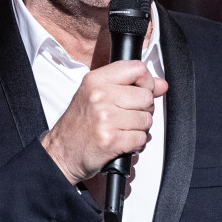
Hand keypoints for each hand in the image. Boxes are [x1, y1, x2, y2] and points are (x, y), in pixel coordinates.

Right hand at [41, 59, 167, 184]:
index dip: (146, 82)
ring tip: (121, 130)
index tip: (141, 91)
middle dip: (143, 110)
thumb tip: (160, 84)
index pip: (137, 69)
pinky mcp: (112, 140)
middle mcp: (100, 96)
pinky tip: (122, 141)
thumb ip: (129, 86)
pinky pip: (141, 138)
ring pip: (147, 119)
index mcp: (95, 81)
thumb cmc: (78, 126)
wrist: (61, 153)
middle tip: (126, 116)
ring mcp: (106, 118)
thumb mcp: (96, 96)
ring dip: (139, 129)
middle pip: (146, 97)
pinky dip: (136, 144)